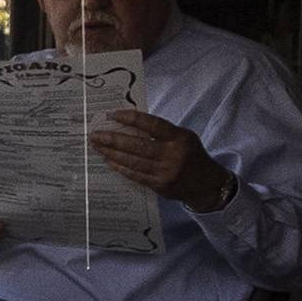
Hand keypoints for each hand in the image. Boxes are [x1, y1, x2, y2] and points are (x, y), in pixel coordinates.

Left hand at [87, 104, 231, 208]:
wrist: (206, 184)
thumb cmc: (191, 155)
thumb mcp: (184, 137)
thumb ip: (161, 132)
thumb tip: (129, 124)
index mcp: (179, 138)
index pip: (152, 125)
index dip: (131, 118)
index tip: (112, 115)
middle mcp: (172, 155)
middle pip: (137, 146)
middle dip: (113, 139)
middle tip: (95, 135)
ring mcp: (165, 172)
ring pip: (132, 161)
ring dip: (111, 153)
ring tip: (97, 146)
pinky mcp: (160, 186)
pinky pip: (135, 175)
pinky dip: (120, 167)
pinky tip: (109, 161)